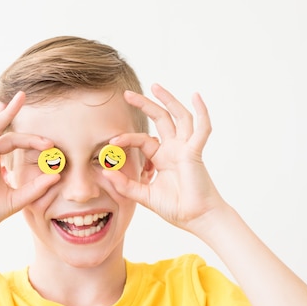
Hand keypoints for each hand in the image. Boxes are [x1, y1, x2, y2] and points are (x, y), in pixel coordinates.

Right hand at [0, 92, 59, 244]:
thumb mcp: (15, 200)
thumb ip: (35, 189)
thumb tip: (57, 176)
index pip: (14, 143)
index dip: (31, 141)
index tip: (50, 145)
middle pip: (5, 132)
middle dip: (16, 116)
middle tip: (27, 99)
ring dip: (4, 114)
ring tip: (16, 98)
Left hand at [103, 84, 225, 233]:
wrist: (197, 219)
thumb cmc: (175, 208)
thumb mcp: (144, 195)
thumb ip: (125, 185)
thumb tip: (104, 172)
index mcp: (162, 157)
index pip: (142, 139)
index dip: (126, 138)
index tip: (110, 142)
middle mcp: (174, 148)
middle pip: (160, 119)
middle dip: (145, 104)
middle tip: (126, 94)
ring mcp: (186, 148)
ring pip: (179, 117)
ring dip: (168, 100)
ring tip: (155, 86)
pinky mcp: (195, 152)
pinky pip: (202, 129)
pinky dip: (202, 112)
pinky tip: (196, 96)